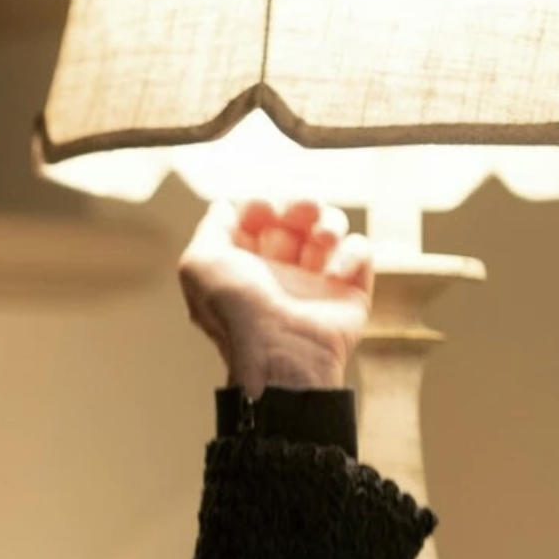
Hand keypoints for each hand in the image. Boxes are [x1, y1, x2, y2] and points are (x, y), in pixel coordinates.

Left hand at [178, 198, 372, 397]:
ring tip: (321, 238)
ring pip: (329, 228)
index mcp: (242, 265)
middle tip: (301, 211)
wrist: (280, 354)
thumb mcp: (199, 265)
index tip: (262, 210)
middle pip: (295, 217)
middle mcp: (278, 272)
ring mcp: (314, 281)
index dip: (260, 205)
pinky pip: (360, 252)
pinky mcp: (349, 291)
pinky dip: (351, 254)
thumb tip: (223, 208)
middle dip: (299, 205)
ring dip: (329, 222)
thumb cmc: (236, 311)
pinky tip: (334, 275)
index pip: (257, 218)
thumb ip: (209, 230)